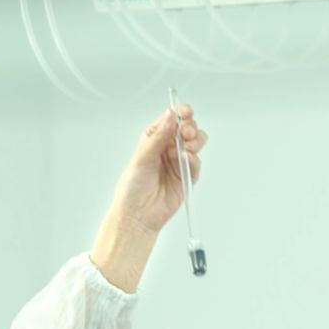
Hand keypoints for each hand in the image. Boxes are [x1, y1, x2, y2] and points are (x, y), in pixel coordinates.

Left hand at [109, 104, 208, 234]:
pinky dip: (194, 159)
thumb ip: (158, 137)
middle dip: (190, 127)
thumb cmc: (132, 188)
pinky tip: (186, 159)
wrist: (138, 215)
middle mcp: (167, 148)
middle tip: (186, 134)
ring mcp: (178, 161)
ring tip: (187, 147)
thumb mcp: (142, 158)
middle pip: (187, 128)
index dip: (180, 113)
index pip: (171, 119)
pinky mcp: (187, 176)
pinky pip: (196, 163)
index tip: (186, 112)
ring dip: (195, 141)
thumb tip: (170, 117)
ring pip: (196, 143)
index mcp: (154, 138)